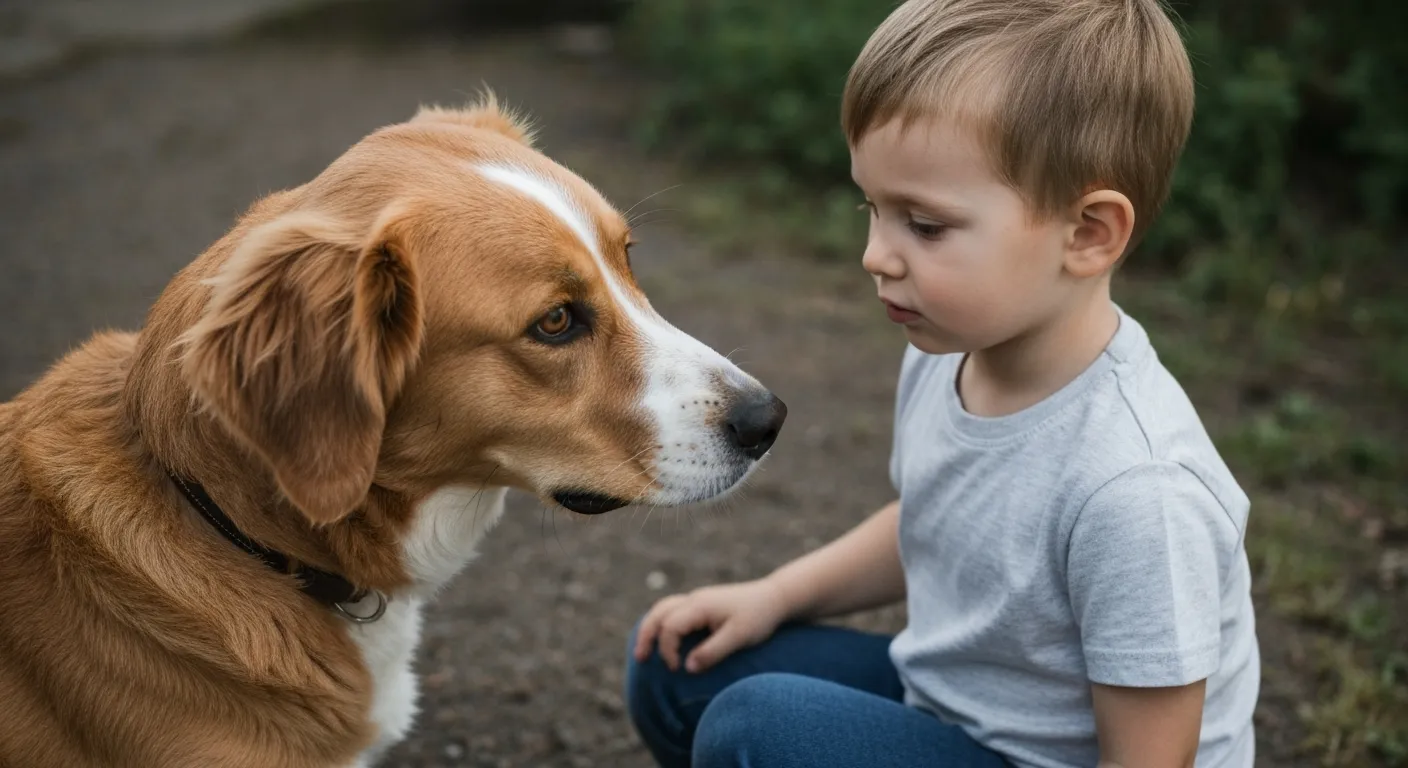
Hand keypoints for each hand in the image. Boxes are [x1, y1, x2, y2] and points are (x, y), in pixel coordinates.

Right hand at [631, 578, 790, 673]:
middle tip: (640, 658)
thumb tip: (687, 667)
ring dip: (652, 628)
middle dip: (646, 635)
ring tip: (644, 650)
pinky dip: (662, 623)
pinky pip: (673, 610)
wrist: (775, 598)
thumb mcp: (739, 637)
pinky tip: (664, 639)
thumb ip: (713, 652)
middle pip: (659, 613)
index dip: (668, 649)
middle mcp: (694, 599)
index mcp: (700, 605)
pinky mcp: (703, 604)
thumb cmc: (759, 617)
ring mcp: (697, 600)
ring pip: (664, 608)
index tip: (677, 669)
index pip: (671, 626)